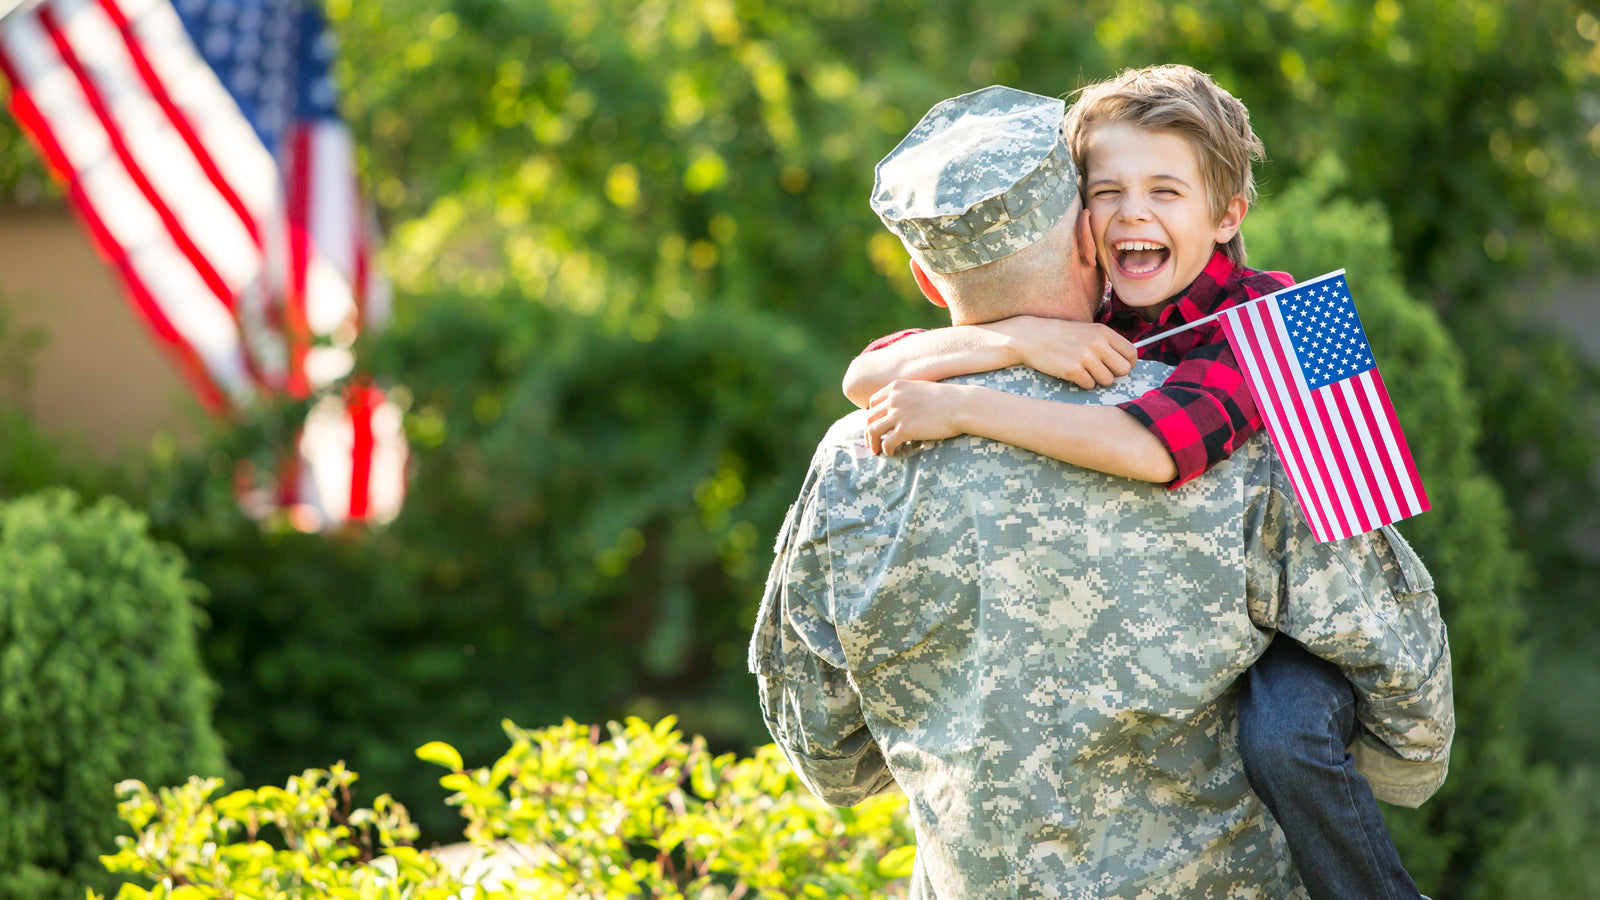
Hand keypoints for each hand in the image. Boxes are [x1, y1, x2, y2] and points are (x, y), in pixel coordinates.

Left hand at [865, 381, 970, 455]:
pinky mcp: (905, 429)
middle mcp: (893, 399)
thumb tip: (901, 409)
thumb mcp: (921, 389)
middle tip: (872, 442)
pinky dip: (886, 449)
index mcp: (896, 387)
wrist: (961, 405)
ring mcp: (898, 414)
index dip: (872, 416)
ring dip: (872, 443)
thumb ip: (907, 396)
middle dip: (868, 432)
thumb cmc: (948, 399)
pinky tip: (892, 453)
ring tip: (876, 451)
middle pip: (869, 417)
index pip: (873, 402)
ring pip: (873, 431)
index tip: (875, 426)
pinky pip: (886, 442)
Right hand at [991, 317, 1135, 388]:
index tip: (1118, 366)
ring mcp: (1085, 357)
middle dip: (1113, 374)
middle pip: (1123, 370)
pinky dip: (1082, 382)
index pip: (1131, 354)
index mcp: (1103, 332)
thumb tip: (1126, 363)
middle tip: (1100, 370)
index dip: (1127, 364)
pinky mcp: (1072, 370)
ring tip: (1084, 370)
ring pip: (1107, 380)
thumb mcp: (1087, 330)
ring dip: (1097, 379)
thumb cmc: (1060, 335)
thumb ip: (1106, 342)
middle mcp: (1097, 344)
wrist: (1031, 337)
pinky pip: (1089, 385)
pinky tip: (1072, 373)